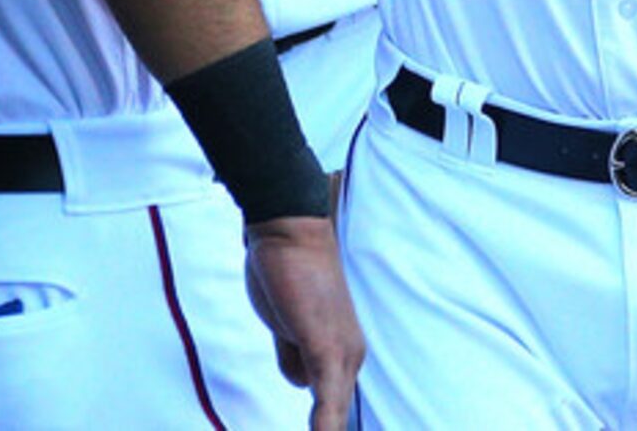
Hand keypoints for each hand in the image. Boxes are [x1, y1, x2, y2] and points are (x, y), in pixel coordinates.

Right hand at [244, 211, 364, 429]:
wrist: (288, 226)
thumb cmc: (285, 270)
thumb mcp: (286, 325)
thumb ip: (293, 354)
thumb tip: (301, 383)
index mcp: (343, 352)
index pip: (337, 409)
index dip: (331, 428)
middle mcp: (352, 356)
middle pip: (338, 417)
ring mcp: (343, 354)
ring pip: (334, 416)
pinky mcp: (327, 348)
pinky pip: (327, 402)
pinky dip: (324, 428)